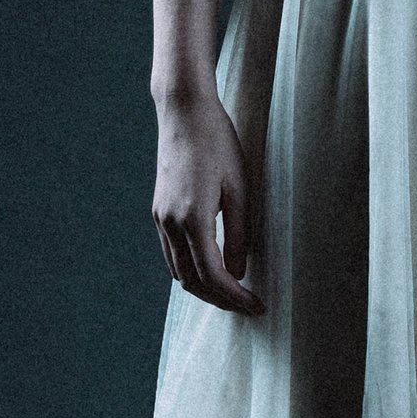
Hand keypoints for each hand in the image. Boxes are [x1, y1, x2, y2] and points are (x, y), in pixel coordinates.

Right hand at [152, 87, 262, 313]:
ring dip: (204, 288)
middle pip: (192, 281)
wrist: (183, 112)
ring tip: (233, 292)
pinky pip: (172, 253)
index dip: (236, 297)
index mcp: (193, 219)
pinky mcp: (158, 211)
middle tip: (248, 305)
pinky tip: (212, 268)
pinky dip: (191, 269)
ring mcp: (160, 218)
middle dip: (220, 299)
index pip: (214, 275)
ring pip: (178, 271)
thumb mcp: (240, 188)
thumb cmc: (218, 143)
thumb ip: (240, 234)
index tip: (258, 305)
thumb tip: (239, 272)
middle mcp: (170, 223)